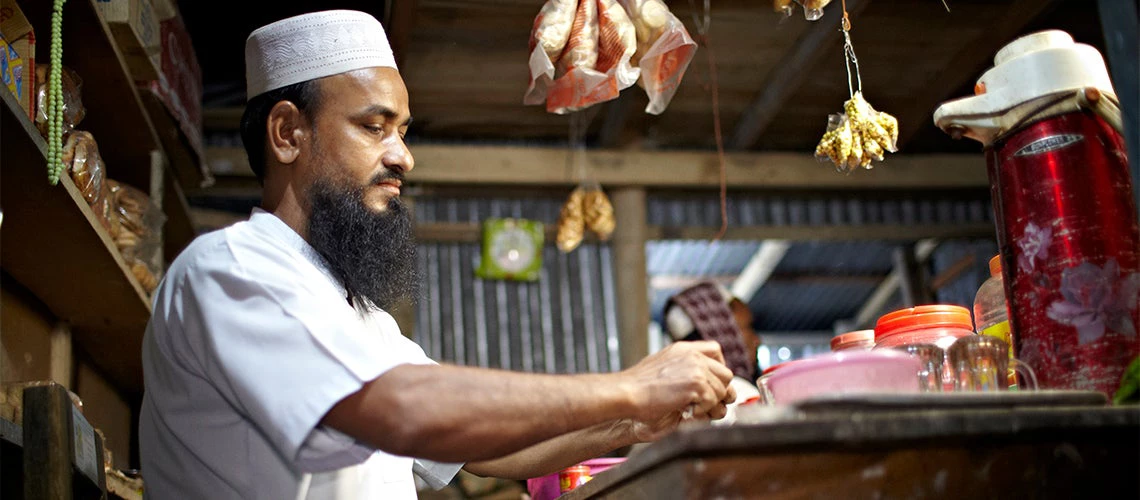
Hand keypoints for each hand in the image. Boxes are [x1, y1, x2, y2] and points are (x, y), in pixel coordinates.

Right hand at [619, 341, 734, 425]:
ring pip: (722, 391)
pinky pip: (712, 402)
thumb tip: (703, 383)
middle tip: (707, 404)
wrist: (626, 393)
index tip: (712, 383)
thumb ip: (682, 369)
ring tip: (692, 410)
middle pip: (726, 373)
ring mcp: (696, 369)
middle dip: (720, 392)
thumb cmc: (637, 387)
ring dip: (711, 405)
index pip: (715, 350)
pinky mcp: (696, 385)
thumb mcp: (662, 367)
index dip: (718, 369)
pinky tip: (686, 411)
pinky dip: (702, 411)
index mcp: (683, 349)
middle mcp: (693, 355)